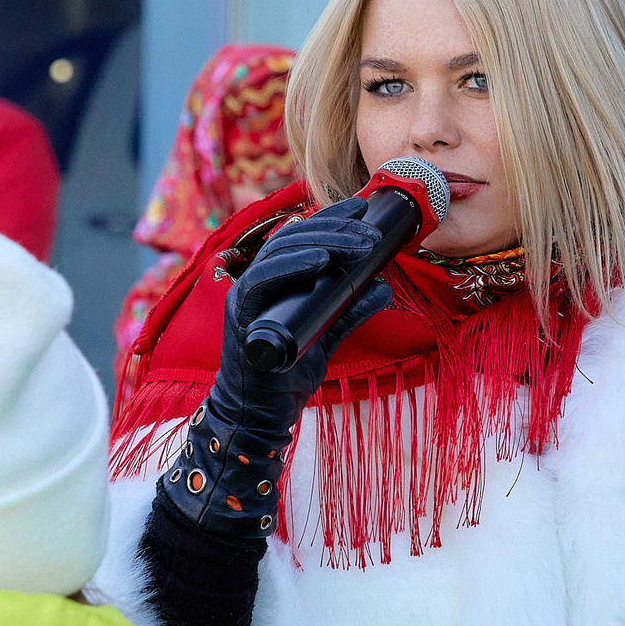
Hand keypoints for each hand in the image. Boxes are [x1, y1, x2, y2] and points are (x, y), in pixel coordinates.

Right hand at [159, 198, 394, 539]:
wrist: (262, 416)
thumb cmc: (287, 375)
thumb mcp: (328, 334)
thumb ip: (349, 310)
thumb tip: (384, 288)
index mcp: (274, 280)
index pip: (302, 236)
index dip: (333, 219)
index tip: (365, 210)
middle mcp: (256, 282)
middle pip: (294, 238)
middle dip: (336, 229)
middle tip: (372, 234)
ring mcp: (245, 296)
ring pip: (281, 252)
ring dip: (323, 242)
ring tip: (360, 244)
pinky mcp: (240, 317)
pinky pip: (262, 282)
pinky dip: (291, 267)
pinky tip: (320, 260)